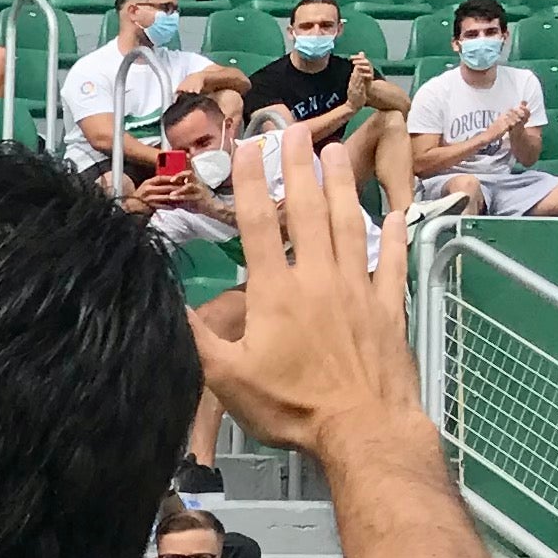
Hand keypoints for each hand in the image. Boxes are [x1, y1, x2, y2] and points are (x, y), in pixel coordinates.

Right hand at [210, 134, 418, 457]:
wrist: (362, 427)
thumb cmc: (290, 405)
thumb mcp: (226, 378)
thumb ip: (196, 337)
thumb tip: (164, 301)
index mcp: (276, 291)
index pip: (261, 223)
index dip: (254, 180)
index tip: (249, 146)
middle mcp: (318, 278)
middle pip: (309, 210)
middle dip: (300, 166)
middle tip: (296, 130)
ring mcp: (358, 289)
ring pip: (349, 224)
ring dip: (342, 185)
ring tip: (337, 151)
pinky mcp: (388, 307)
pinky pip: (391, 262)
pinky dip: (392, 236)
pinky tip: (393, 216)